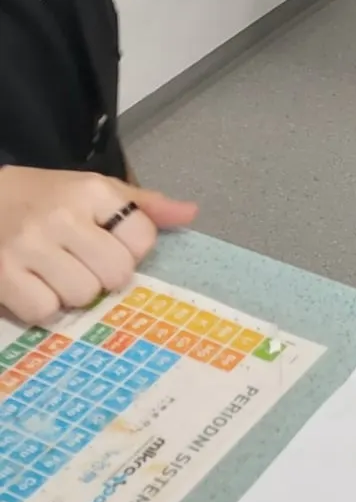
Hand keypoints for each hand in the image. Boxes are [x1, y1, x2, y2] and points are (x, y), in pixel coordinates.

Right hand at [0, 169, 197, 326]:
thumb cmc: (48, 198)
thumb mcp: (96, 190)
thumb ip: (144, 205)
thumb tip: (191, 213)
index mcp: (93, 191)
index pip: (142, 238)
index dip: (131, 249)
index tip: (111, 243)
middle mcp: (63, 216)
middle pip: (116, 274)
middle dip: (104, 275)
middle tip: (83, 262)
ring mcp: (29, 246)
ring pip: (82, 296)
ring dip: (73, 293)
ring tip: (56, 271)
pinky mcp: (3, 275)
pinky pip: (44, 312)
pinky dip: (42, 306)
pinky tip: (34, 284)